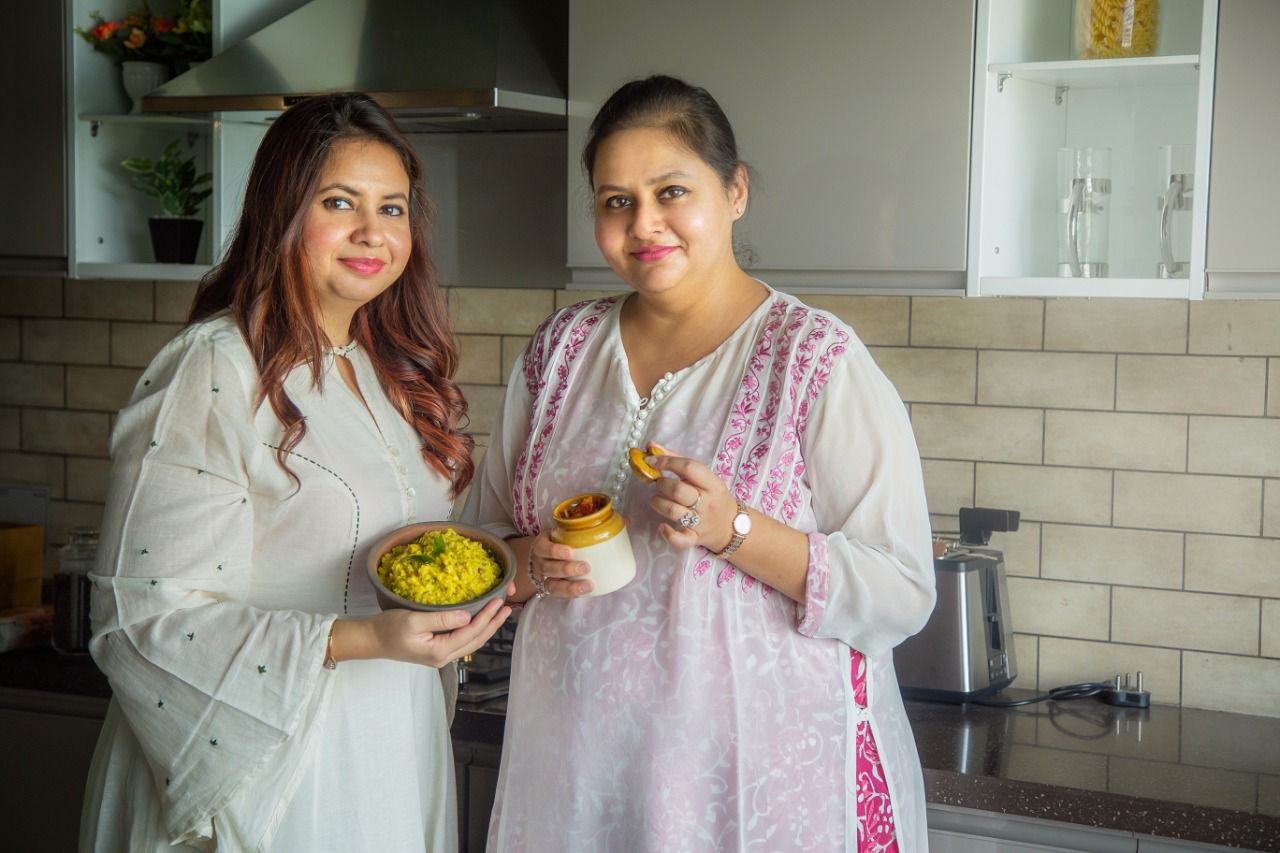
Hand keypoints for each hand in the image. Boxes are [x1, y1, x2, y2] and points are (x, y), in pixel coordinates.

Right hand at [335, 587, 512, 668]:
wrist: (371, 641)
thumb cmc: (388, 629)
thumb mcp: (414, 620)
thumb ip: (442, 619)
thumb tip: (468, 616)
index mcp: (440, 651)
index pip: (472, 632)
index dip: (488, 616)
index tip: (500, 601)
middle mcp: (444, 657)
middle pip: (477, 640)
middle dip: (494, 623)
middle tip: (509, 606)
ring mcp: (441, 656)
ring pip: (472, 642)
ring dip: (488, 627)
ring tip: (501, 613)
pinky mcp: (437, 650)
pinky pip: (463, 641)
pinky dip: (476, 630)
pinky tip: (480, 620)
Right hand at [528, 530, 594, 597]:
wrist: (544, 557)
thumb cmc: (558, 541)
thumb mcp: (562, 531)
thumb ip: (580, 528)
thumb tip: (614, 519)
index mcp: (541, 545)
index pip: (543, 548)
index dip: (555, 551)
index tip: (571, 551)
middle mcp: (539, 563)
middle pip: (548, 568)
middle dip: (566, 569)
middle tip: (586, 567)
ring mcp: (543, 578)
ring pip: (552, 585)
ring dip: (571, 586)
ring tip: (588, 585)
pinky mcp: (550, 589)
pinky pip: (559, 595)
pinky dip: (572, 594)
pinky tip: (586, 591)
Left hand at [645, 445, 734, 552]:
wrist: (732, 526)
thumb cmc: (714, 497)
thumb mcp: (704, 477)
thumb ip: (678, 460)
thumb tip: (651, 447)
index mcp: (712, 483)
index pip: (688, 467)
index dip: (666, 462)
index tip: (651, 461)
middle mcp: (707, 502)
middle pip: (678, 490)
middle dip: (661, 484)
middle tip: (658, 484)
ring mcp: (701, 522)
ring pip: (672, 511)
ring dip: (657, 502)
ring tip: (657, 499)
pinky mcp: (694, 538)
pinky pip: (679, 539)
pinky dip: (667, 534)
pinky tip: (662, 526)